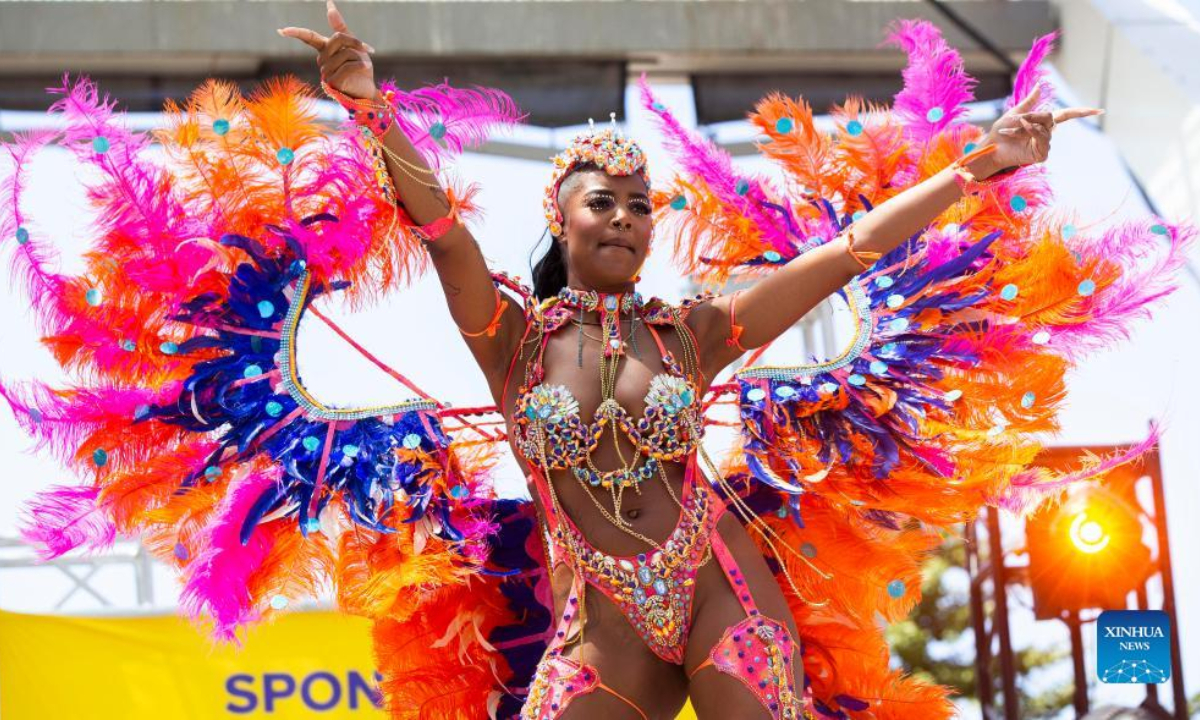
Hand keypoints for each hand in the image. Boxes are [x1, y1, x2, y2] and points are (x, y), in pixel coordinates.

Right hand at [278, 0, 377, 100]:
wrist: (366, 87)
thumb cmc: (359, 66)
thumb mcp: (352, 44)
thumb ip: (340, 26)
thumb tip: (329, 4)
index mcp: (324, 49)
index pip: (308, 37)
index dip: (296, 33)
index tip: (281, 30)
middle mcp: (322, 60)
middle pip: (337, 38)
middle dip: (355, 41)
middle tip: (366, 49)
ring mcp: (326, 72)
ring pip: (345, 53)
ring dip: (359, 56)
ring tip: (364, 65)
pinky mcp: (334, 82)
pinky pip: (348, 66)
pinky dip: (360, 65)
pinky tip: (365, 68)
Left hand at [976, 85, 1103, 176]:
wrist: (991, 146)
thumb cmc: (1001, 131)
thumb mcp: (1015, 112)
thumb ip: (1030, 102)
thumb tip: (1039, 85)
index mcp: (1043, 122)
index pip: (1067, 115)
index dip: (1082, 112)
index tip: (1100, 111)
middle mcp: (1047, 132)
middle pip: (1050, 117)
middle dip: (1033, 117)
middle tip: (1017, 120)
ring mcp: (1044, 144)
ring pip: (1045, 128)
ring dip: (1027, 126)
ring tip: (1012, 130)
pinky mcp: (1040, 154)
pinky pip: (1042, 139)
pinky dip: (1032, 132)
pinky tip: (1021, 131)